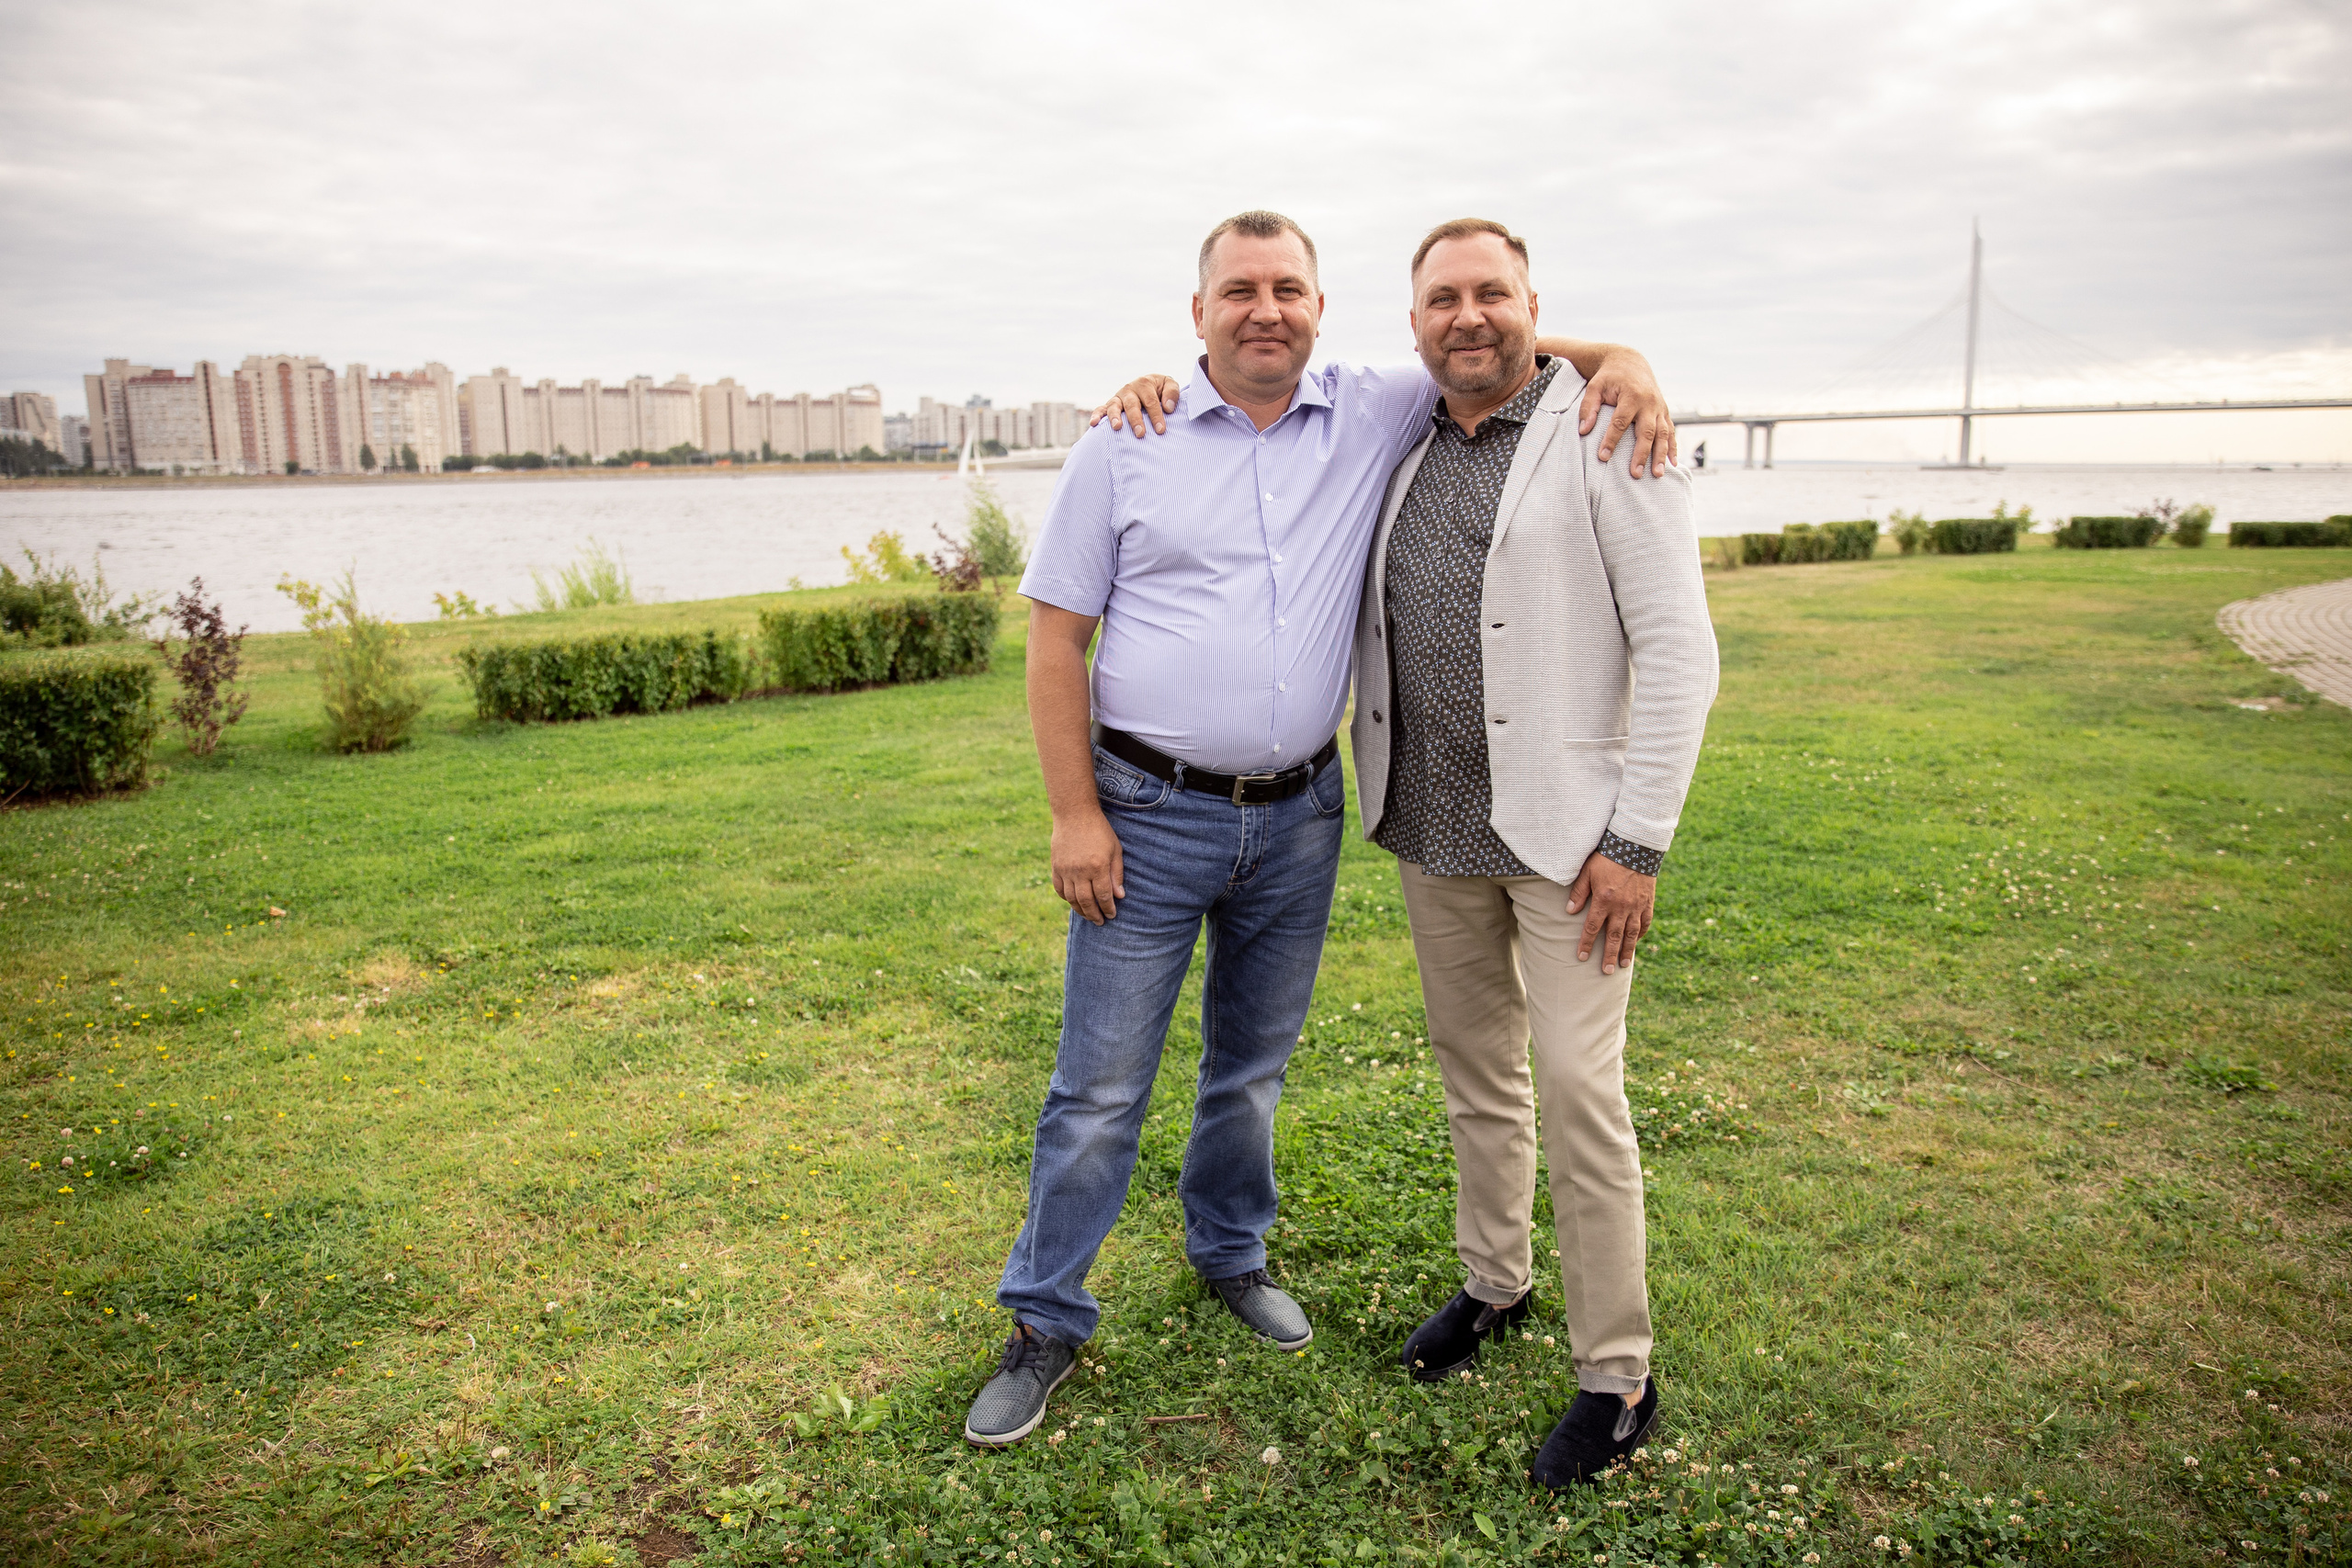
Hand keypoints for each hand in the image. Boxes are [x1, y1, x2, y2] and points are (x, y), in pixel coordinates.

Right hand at [1052, 809, 1125, 924]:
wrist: (1074, 814)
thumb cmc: (1099, 830)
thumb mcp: (1115, 850)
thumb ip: (1117, 874)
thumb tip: (1119, 896)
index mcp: (1098, 866)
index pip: (1104, 895)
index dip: (1108, 908)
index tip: (1112, 915)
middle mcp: (1080, 871)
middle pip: (1087, 901)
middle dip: (1094, 914)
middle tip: (1100, 922)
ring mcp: (1066, 870)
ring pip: (1072, 899)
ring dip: (1080, 910)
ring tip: (1088, 916)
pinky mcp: (1055, 866)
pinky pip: (1059, 889)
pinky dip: (1066, 898)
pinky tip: (1074, 902)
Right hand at [1087, 375, 1181, 437]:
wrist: (1149, 387)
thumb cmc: (1161, 390)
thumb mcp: (1169, 385)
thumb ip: (1172, 393)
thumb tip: (1167, 407)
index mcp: (1144, 383)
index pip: (1151, 401)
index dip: (1156, 415)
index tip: (1160, 430)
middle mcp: (1129, 389)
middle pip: (1132, 405)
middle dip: (1136, 419)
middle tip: (1140, 434)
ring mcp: (1118, 397)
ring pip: (1114, 406)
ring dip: (1115, 417)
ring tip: (1117, 428)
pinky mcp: (1110, 405)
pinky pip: (1101, 409)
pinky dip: (1096, 415)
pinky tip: (1094, 424)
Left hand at [1566, 851, 1654, 974]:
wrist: (1635, 846)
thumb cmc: (1607, 858)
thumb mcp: (1587, 872)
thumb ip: (1579, 893)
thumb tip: (1569, 911)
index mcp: (1604, 900)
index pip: (1592, 927)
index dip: (1586, 944)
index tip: (1582, 957)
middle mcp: (1621, 907)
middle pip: (1614, 936)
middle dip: (1609, 955)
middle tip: (1607, 971)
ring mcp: (1637, 906)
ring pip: (1631, 934)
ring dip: (1627, 950)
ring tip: (1624, 965)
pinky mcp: (1648, 902)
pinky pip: (1645, 922)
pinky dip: (1641, 934)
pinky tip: (1636, 943)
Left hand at [1578, 350, 1676, 477]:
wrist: (1630, 362)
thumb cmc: (1609, 377)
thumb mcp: (1595, 386)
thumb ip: (1588, 407)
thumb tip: (1583, 431)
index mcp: (1631, 395)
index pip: (1620, 422)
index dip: (1611, 440)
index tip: (1603, 457)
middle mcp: (1649, 403)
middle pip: (1646, 432)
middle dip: (1641, 454)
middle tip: (1635, 474)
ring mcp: (1659, 408)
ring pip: (1663, 434)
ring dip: (1661, 455)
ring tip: (1657, 475)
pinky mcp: (1664, 412)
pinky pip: (1671, 431)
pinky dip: (1673, 447)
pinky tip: (1673, 464)